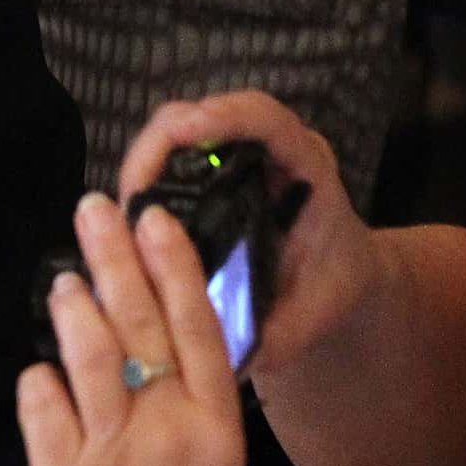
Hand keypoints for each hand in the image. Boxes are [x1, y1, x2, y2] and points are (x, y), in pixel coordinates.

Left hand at [16, 191, 262, 465]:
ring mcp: (108, 462)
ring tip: (65, 278)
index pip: (197, 326)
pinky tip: (40, 370)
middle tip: (95, 209)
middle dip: (114, 259)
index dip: (174, 265)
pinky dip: (40, 385)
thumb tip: (148, 360)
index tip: (156, 217)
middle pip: (138, 325)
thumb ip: (187, 421)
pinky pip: (42, 413)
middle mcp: (166, 438)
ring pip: (85, 358)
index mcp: (221, 436)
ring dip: (73, 310)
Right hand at [115, 93, 383, 388]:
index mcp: (307, 169)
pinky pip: (175, 153)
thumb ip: (272, 335)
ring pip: (182, 129)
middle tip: (130, 195)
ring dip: (147, 161)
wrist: (340, 282)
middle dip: (160, 145)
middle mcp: (272, 149)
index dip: (221, 116)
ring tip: (126, 210)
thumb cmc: (330, 293)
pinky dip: (149, 174)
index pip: (265, 120)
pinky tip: (134, 215)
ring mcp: (240, 152)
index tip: (183, 133)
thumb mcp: (309, 320)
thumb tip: (219, 350)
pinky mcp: (216, 166)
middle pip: (207, 115)